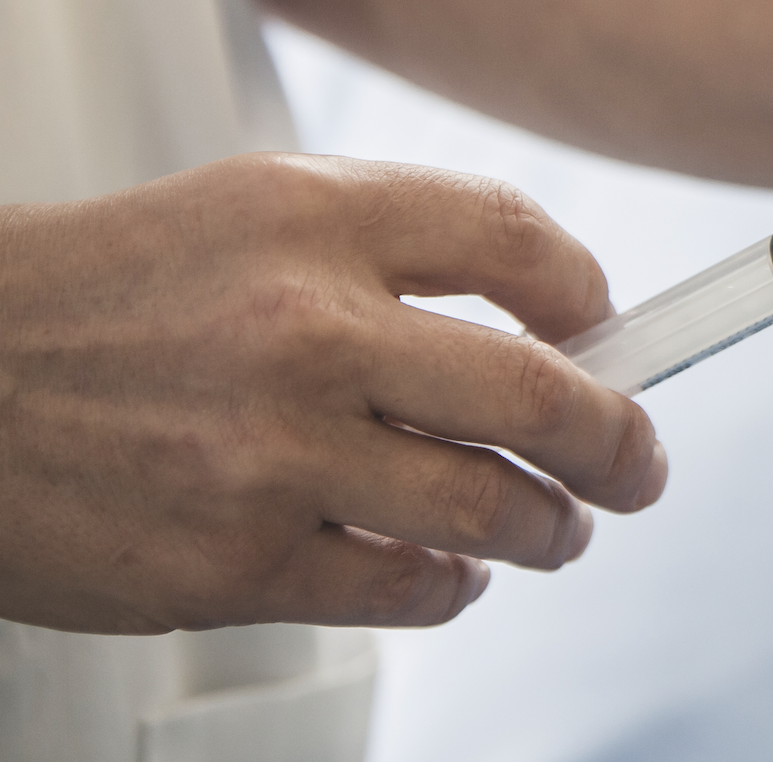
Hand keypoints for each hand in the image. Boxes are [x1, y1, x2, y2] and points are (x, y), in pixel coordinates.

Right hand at [0, 155, 668, 634]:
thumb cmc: (106, 296)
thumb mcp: (252, 211)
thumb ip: (396, 248)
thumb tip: (552, 321)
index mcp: (313, 218)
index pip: (518, 238)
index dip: (589, 293)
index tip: (608, 329)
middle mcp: (303, 328)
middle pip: (538, 392)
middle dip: (618, 441)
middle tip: (638, 464)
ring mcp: (271, 454)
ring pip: (489, 506)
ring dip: (550, 525)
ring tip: (559, 527)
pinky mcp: (233, 562)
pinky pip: (402, 588)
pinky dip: (450, 586)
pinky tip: (452, 573)